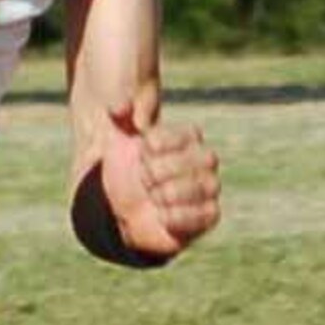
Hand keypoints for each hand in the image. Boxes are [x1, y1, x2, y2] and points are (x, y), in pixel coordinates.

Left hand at [101, 92, 219, 258]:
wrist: (118, 209)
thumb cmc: (123, 170)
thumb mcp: (115, 139)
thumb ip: (119, 118)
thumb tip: (121, 108)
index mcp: (187, 138)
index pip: (189, 134)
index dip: (162, 144)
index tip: (142, 151)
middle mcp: (204, 161)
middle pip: (205, 158)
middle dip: (164, 169)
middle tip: (143, 178)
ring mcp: (209, 188)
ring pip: (205, 186)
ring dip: (170, 193)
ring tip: (151, 197)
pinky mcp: (208, 215)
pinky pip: (208, 214)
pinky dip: (178, 216)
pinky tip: (160, 216)